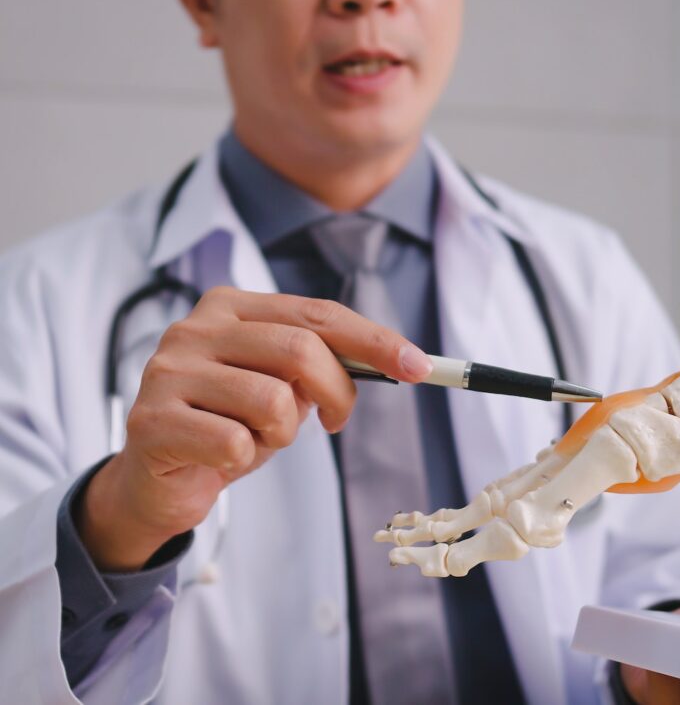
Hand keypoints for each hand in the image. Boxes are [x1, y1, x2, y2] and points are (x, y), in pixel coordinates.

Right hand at [77, 287, 432, 570]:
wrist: (158, 480)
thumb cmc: (228, 424)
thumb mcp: (280, 387)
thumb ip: (320, 365)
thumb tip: (395, 361)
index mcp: (230, 308)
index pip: (317, 314)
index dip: (374, 340)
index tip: (419, 367)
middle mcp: (194, 329)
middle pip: (301, 350)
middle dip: (337, 393)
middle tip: (335, 423)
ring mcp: (168, 372)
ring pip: (272, 402)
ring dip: (281, 434)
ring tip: (255, 439)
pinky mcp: (152, 421)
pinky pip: (234, 443)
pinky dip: (244, 459)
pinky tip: (222, 457)